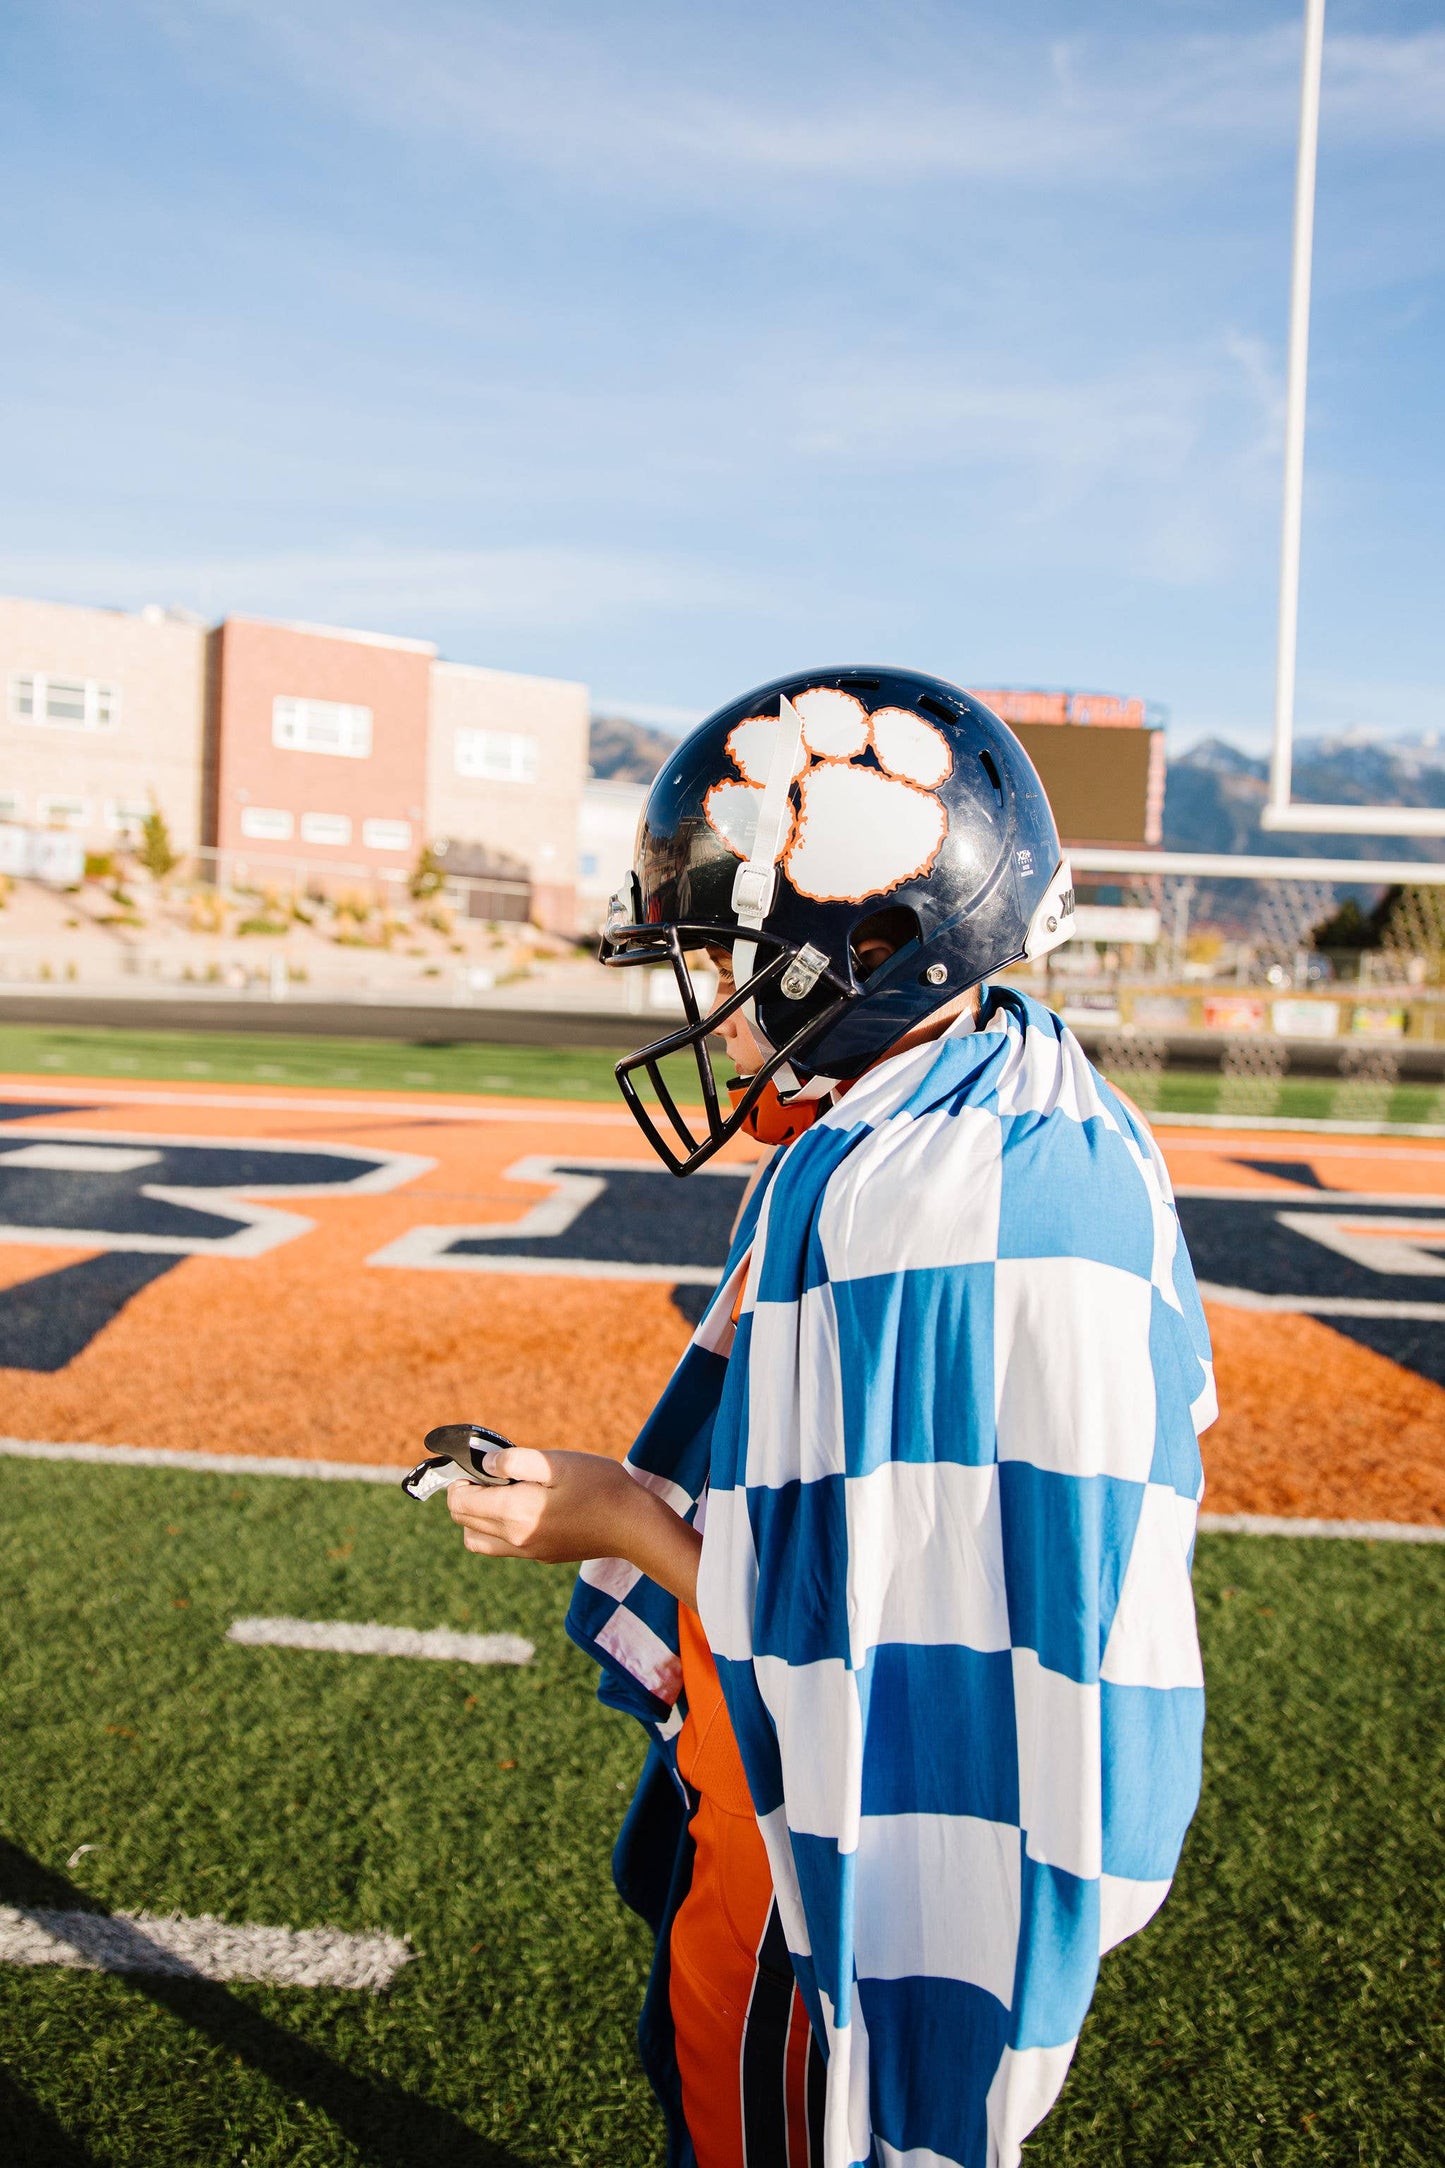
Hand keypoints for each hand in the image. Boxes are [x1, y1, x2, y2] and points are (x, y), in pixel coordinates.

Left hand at [446, 1447, 631, 1564]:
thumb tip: (484, 1464)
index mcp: (515, 1513)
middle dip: (465, 1495)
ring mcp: (528, 1552)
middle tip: (489, 1474)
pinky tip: (522, 1507)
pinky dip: (497, 1528)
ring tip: (501, 1492)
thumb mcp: (556, 1461)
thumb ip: (513, 1461)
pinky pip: (501, 1547)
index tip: (477, 1463)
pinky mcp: (541, 1556)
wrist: (633, 1524)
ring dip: (476, 1516)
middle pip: (463, 1522)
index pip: (460, 1503)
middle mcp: (515, 1539)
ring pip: (477, 1540)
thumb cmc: (598, 1485)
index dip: (460, 1479)